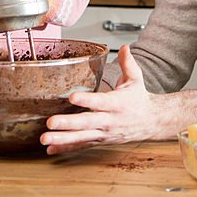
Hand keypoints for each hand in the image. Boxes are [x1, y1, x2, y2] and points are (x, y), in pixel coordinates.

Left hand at [40, 46, 162, 154]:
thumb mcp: (136, 79)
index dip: (87, 100)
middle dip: (68, 124)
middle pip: (86, 123)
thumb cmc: (139, 100)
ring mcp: (104, 133)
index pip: (101, 101)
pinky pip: (81, 146)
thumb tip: (123, 47)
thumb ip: (127, 63)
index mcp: (117, 103)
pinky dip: (66, 148)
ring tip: (45, 138)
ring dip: (62, 139)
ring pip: (81, 137)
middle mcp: (109, 120)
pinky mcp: (100, 140)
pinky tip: (51, 149)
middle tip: (51, 122)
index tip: (72, 97)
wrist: (151, 122)